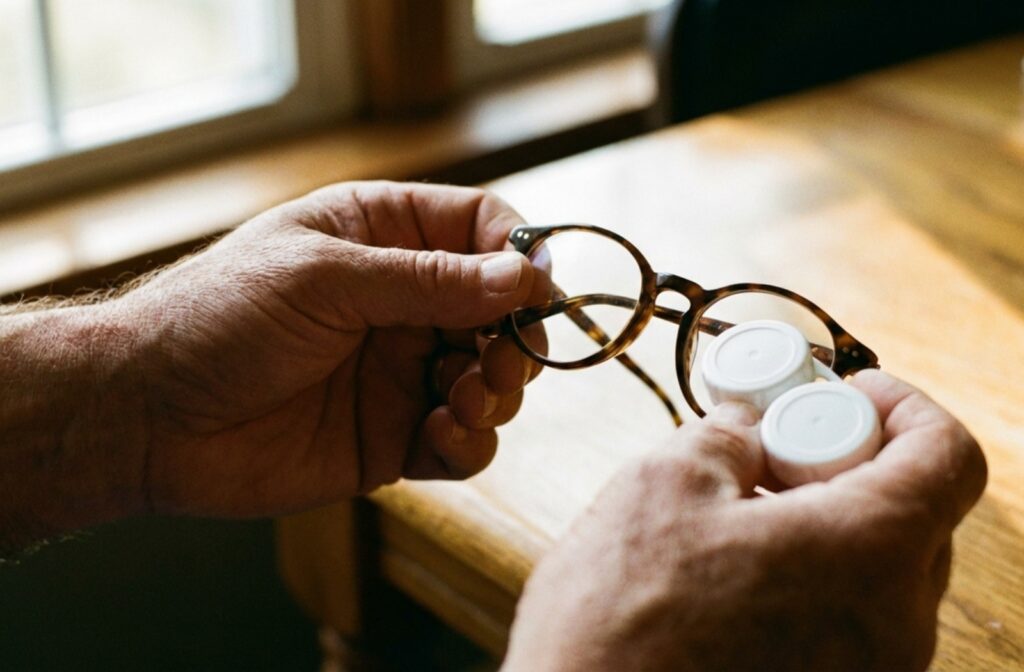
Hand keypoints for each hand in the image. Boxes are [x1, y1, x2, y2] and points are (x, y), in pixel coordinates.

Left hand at [112, 181, 541, 516]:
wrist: (147, 417)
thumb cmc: (219, 319)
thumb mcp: (326, 277)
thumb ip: (431, 280)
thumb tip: (526, 277)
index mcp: (383, 238)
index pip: (482, 229)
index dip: (520, 255)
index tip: (536, 290)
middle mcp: (403, 303)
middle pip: (502, 311)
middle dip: (517, 337)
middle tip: (501, 363)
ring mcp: (400, 371)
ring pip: (493, 380)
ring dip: (498, 393)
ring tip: (461, 401)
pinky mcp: (393, 436)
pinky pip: (462, 444)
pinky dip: (469, 444)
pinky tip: (440, 437)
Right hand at [503, 370, 985, 671]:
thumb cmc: (621, 621)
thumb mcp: (662, 485)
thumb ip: (725, 435)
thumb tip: (743, 426)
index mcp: (870, 553)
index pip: (948, 455)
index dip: (904, 405)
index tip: (847, 392)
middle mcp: (895, 625)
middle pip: (914, 511)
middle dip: (851, 460)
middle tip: (775, 447)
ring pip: (878, 568)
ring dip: (825, 518)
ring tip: (739, 507)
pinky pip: (849, 618)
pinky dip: (811, 574)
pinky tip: (735, 567)